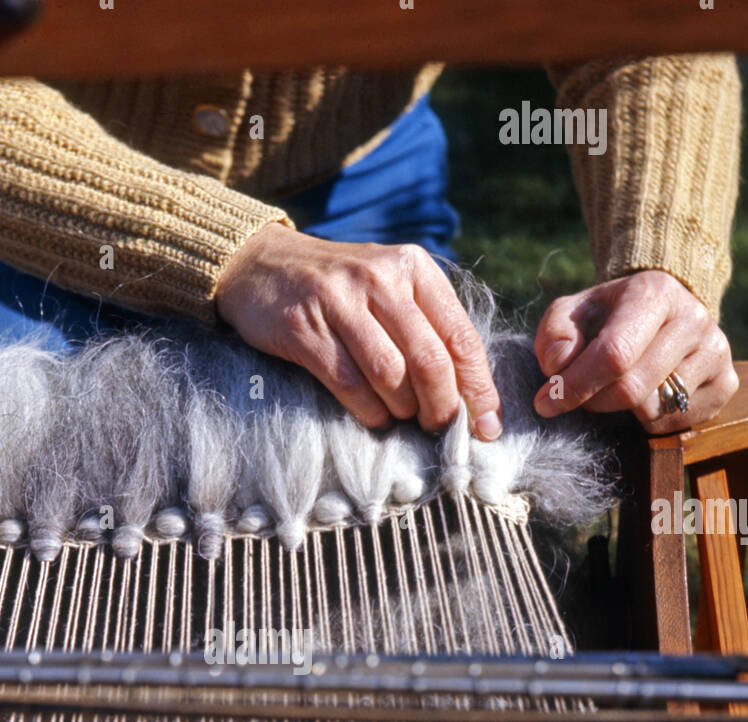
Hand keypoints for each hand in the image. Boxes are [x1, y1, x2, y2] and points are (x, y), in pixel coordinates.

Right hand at [215, 224, 502, 437]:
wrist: (260, 266)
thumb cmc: (338, 290)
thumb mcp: (388, 287)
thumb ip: (426, 326)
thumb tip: (467, 394)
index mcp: (413, 268)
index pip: (461, 336)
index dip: (478, 388)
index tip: (487, 426)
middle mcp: (380, 279)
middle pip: (430, 360)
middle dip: (442, 406)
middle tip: (439, 427)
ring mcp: (340, 302)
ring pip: (391, 375)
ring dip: (403, 410)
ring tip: (401, 418)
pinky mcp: (305, 328)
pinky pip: (349, 384)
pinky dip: (368, 411)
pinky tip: (373, 417)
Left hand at [531, 270, 737, 432]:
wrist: (662, 308)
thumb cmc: (608, 316)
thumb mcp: (573, 311)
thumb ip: (555, 333)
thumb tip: (559, 365)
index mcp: (655, 294)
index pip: (614, 354)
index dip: (575, 385)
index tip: (545, 402)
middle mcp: (695, 319)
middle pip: (633, 390)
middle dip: (593, 402)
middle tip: (577, 396)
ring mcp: (717, 352)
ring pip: (655, 410)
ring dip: (621, 412)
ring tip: (614, 388)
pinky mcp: (726, 382)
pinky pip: (677, 423)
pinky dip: (649, 422)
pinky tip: (645, 397)